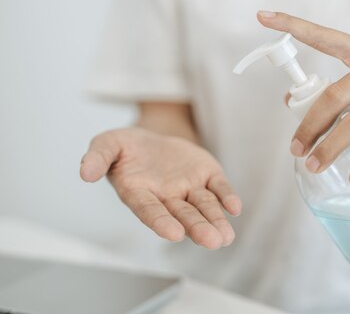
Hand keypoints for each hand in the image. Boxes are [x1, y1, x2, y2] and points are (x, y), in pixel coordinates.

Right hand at [80, 127, 241, 248]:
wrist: (152, 138)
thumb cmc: (126, 147)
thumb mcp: (108, 144)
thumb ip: (97, 157)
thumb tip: (84, 172)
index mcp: (140, 193)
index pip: (150, 211)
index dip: (161, 222)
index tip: (174, 234)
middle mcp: (166, 196)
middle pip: (183, 215)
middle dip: (198, 228)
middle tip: (212, 242)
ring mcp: (189, 188)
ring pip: (204, 207)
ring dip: (216, 221)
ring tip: (226, 238)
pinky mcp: (207, 176)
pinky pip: (219, 189)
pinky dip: (227, 198)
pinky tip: (235, 208)